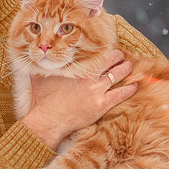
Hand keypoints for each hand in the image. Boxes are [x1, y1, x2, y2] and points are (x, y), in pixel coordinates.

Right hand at [22, 56, 136, 144]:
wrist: (48, 121)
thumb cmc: (43, 101)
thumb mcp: (39, 78)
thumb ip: (41, 66)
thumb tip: (34, 56)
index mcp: (76, 68)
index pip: (94, 54)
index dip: (103, 50)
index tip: (106, 48)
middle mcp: (89, 76)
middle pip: (110, 60)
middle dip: (117, 56)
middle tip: (121, 56)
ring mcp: (97, 90)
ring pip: (118, 74)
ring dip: (126, 68)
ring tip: (129, 66)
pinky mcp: (102, 105)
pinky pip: (121, 93)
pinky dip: (130, 88)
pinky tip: (135, 85)